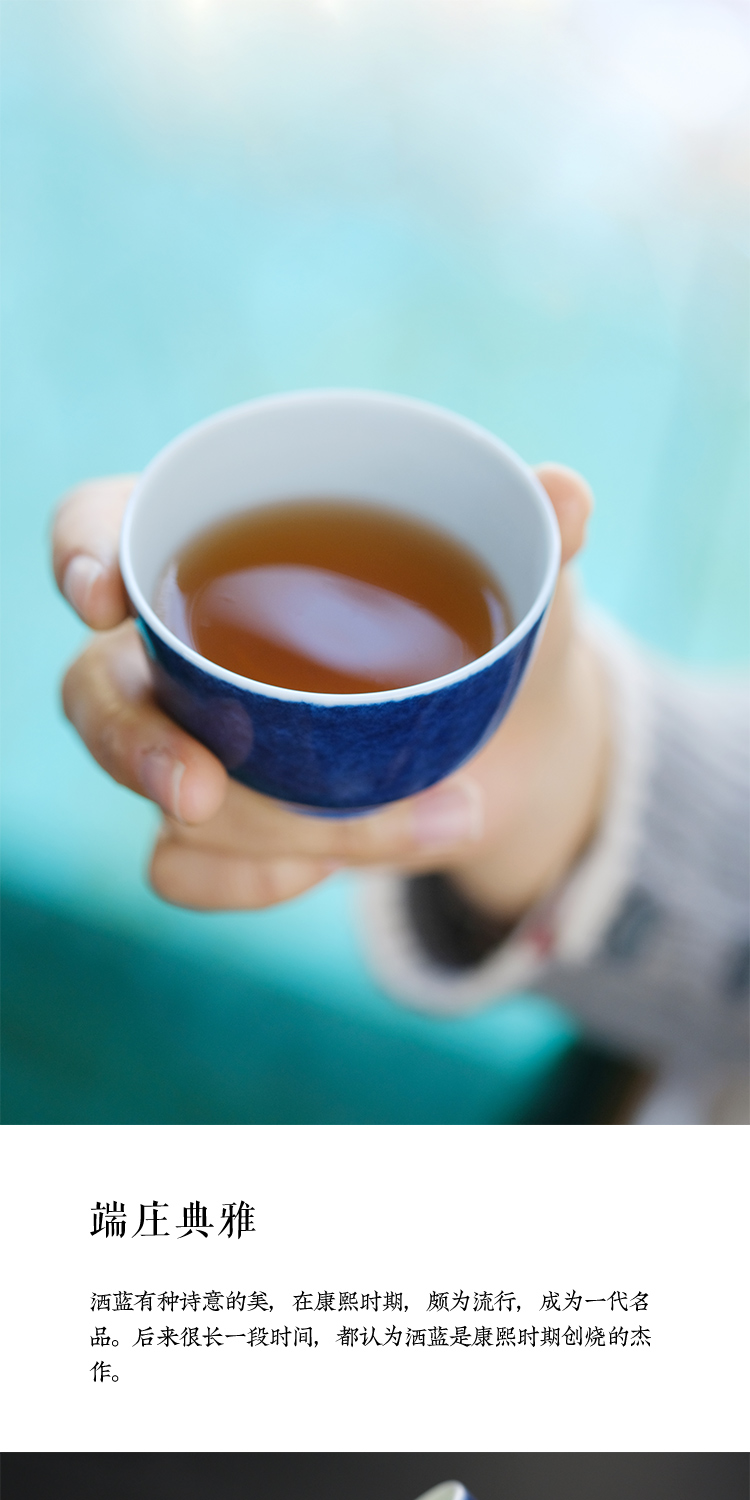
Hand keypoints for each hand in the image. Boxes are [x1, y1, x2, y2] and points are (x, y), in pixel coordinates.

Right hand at [53, 466, 607, 916]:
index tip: (106, 594)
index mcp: (223, 544)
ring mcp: (190, 742)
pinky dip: (257, 881)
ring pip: (159, 796)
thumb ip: (535, 529)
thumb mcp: (520, 576)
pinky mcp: (214, 829)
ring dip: (276, 830)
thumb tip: (567, 491)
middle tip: (200, 790)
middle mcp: (181, 645)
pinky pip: (182, 870)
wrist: (514, 739)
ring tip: (436, 819)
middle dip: (136, 745)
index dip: (82, 552)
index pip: (104, 525)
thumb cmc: (488, 623)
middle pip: (96, 689)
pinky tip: (333, 870)